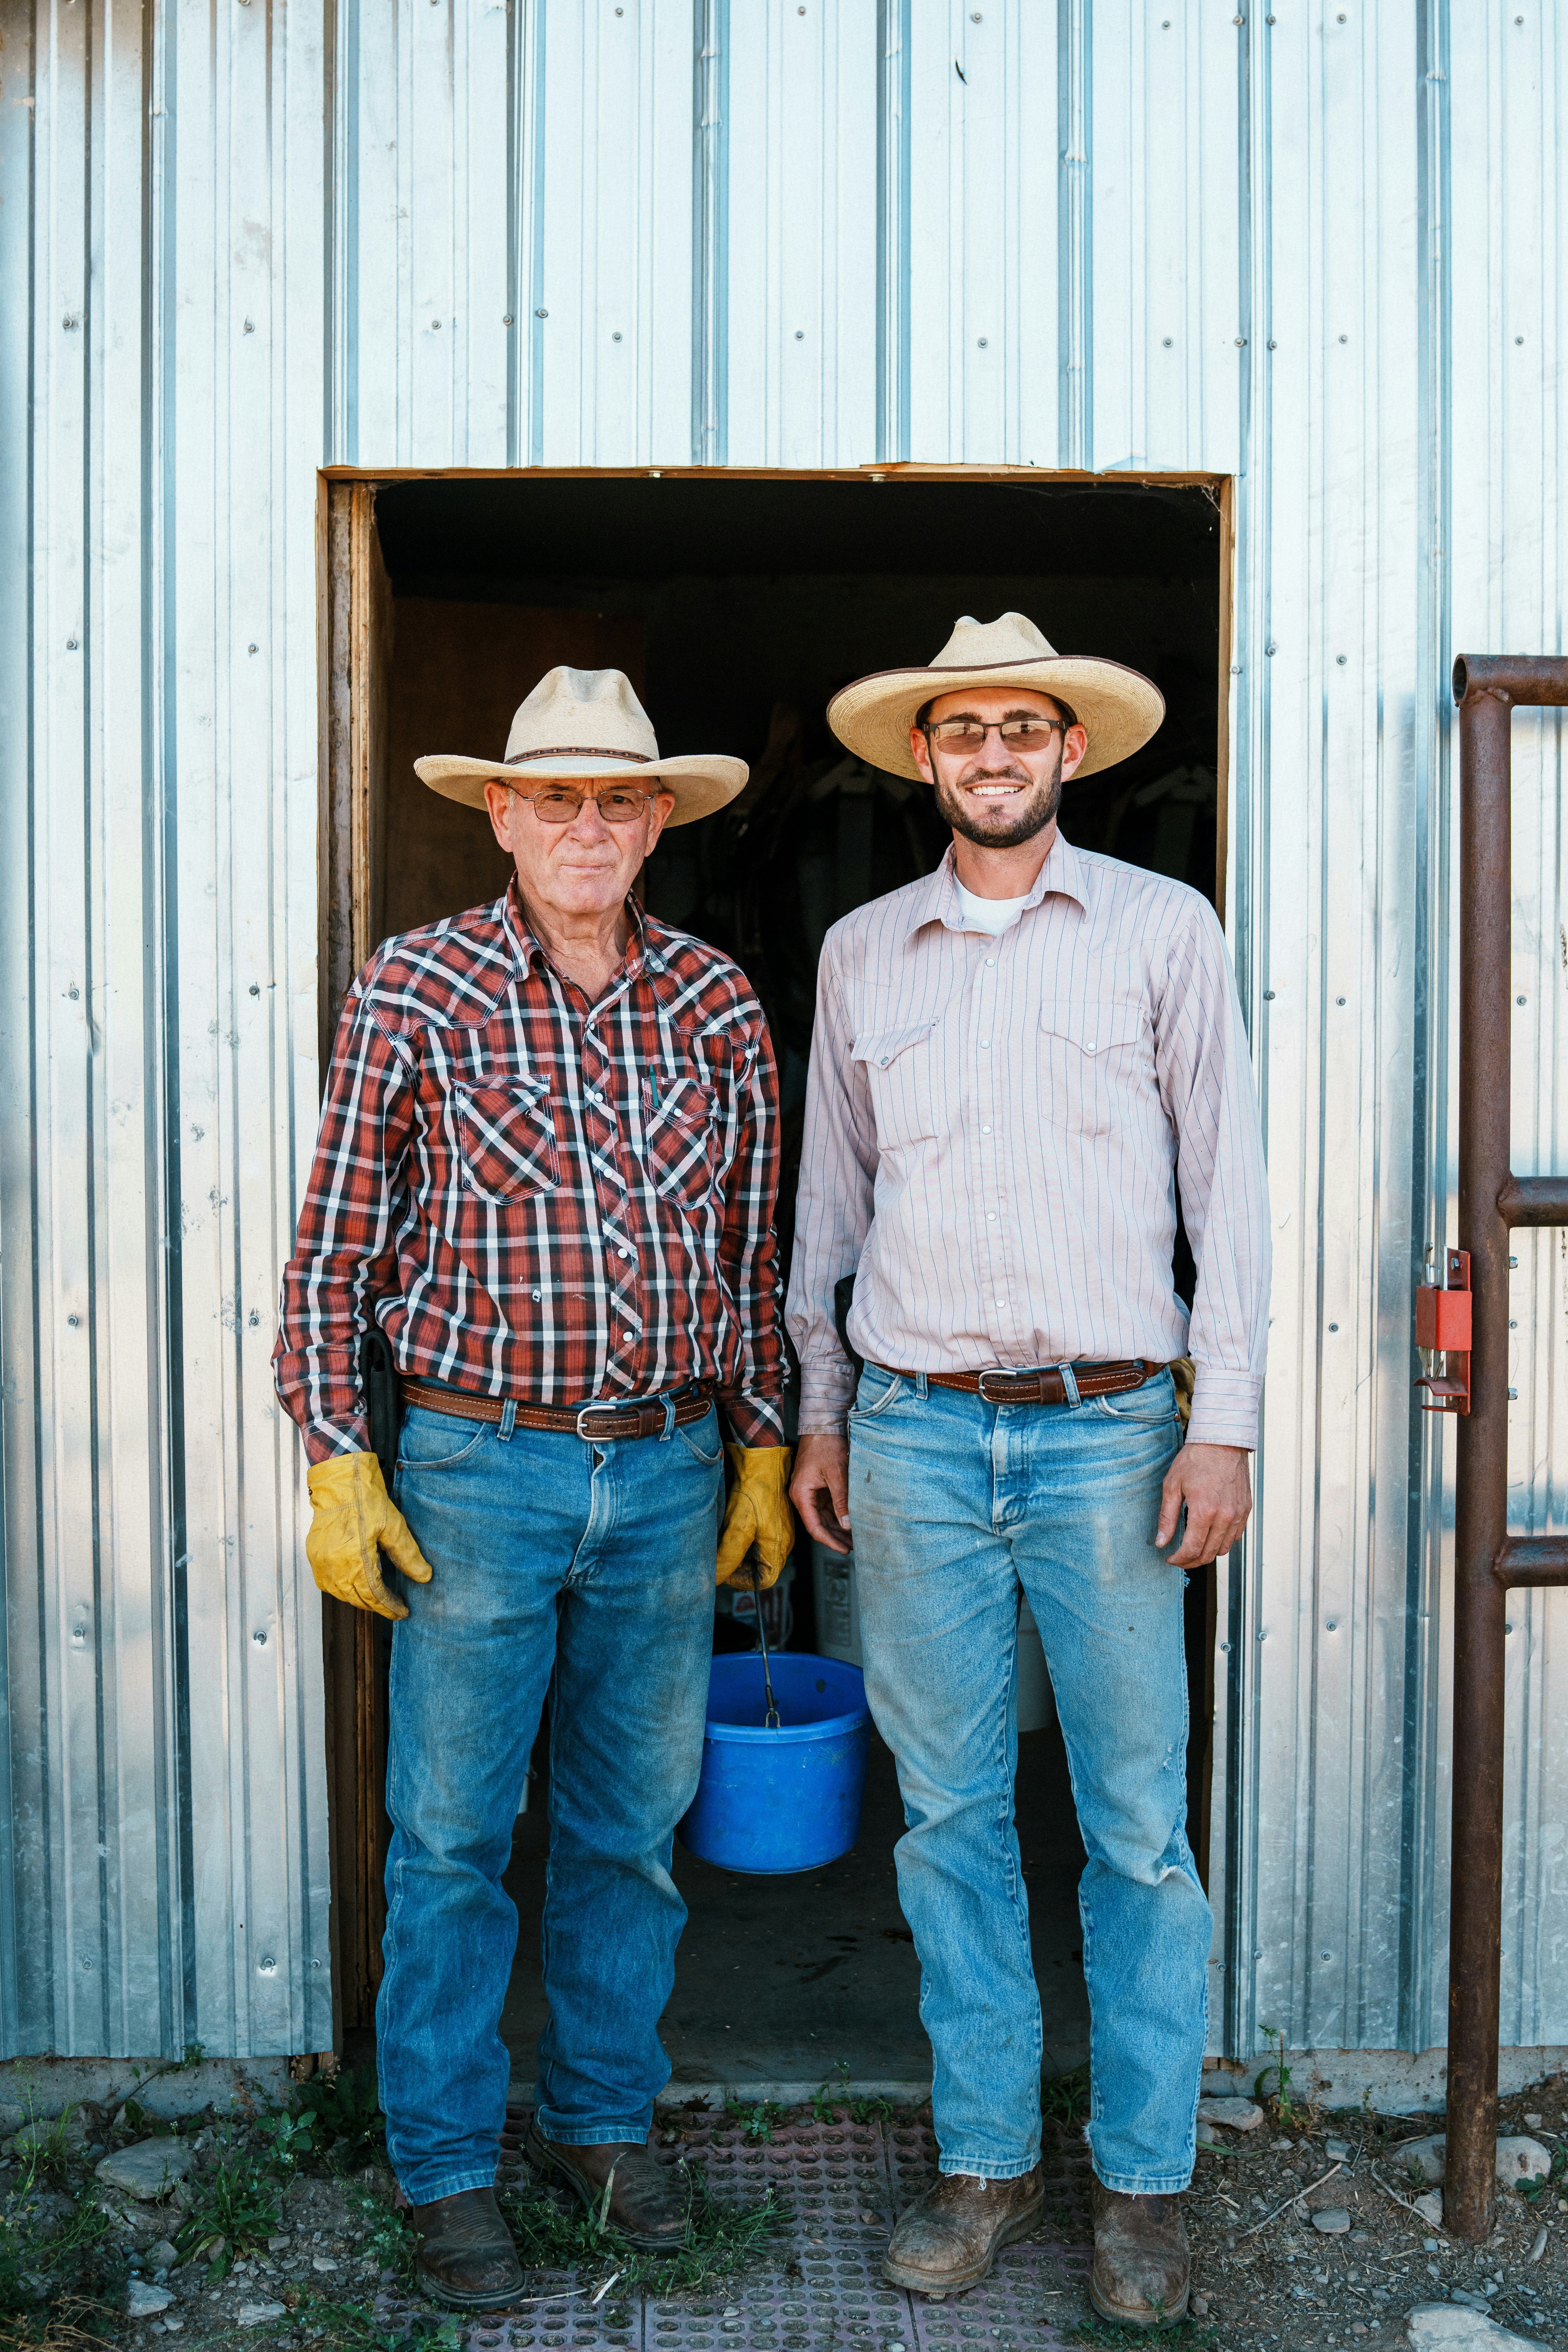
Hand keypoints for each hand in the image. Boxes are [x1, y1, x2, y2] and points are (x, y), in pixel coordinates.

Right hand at [305, 1450, 433, 1618]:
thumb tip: (424, 1577)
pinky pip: (325, 1583)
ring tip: (375, 1598)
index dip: (389, 1606)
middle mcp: (334, 1563)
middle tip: (393, 1606)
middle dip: (376, 1605)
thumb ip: (407, 1556)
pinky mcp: (313, 1554)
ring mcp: (320, 1560)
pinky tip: (352, 1586)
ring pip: (339, 1593)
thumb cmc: (365, 1498)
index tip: (402, 1610)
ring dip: (358, 1599)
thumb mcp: (394, 1526)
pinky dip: (340, 1589)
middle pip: (356, 1598)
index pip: (374, 1595)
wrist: (339, 1480)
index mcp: (356, 1557)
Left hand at [716, 1445, 795, 1589]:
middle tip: (720, 1556)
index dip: (742, 1580)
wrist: (763, 1459)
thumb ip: (728, 1555)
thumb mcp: (738, 1527)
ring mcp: (778, 1529)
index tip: (724, 1571)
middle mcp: (782, 1541)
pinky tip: (731, 1526)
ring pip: (757, 1553)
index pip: (764, 1580)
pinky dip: (742, 1538)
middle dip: (739, 1566)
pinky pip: (757, 1538)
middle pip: (760, 1568)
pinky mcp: (772, 1519)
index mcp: (778, 1547)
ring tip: (723, 1540)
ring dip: (739, 1552)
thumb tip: (717, 1576)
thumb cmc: (756, 1489)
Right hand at [790, 1433, 851, 1554]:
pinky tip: (849, 1521)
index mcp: (801, 1494)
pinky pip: (826, 1506)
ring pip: (823, 1517)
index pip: (814, 1526)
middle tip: (854, 1547)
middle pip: (818, 1524)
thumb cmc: (826, 1446)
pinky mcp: (816, 1486)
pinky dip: (837, 1515)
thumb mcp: (836, 1474)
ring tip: (854, 1537)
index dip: (829, 1541)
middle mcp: (801, 1495)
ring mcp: (808, 1491)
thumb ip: (841, 1500)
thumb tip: (847, 1525)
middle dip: (836, 1536)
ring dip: (837, 1527)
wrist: (822, 1425)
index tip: (844, 1549)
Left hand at [1156, 1442, 1252, 1567]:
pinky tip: (1209, 1536)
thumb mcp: (1172, 1486)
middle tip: (1179, 1558)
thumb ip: (1167, 1517)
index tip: (1170, 1559)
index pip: (1192, 1550)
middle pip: (1208, 1554)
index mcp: (1204, 1512)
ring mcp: (1238, 1514)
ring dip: (1207, 1554)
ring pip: (1223, 1549)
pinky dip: (1222, 1542)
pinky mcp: (1245, 1510)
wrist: (1222, 1442)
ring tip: (1193, 1548)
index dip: (1179, 1559)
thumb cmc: (1196, 1460)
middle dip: (1191, 1561)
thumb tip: (1161, 1542)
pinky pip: (1235, 1536)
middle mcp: (1225, 1517)